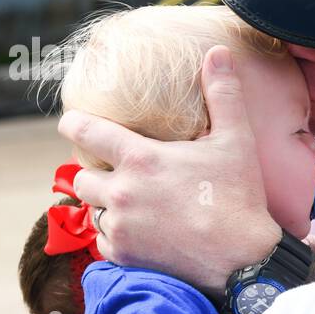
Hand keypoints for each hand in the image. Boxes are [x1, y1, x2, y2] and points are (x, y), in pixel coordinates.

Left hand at [58, 46, 280, 292]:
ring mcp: (121, 227)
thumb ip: (223, 94)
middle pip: (81, 177)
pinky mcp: (125, 256)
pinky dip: (115, 236)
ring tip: (131, 204)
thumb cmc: (239, 197)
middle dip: (94, 173)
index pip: (85, 132)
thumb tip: (218, 52)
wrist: (243, 260)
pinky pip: (102, 242)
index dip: (73, 124)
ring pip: (92, 211)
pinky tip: (139, 232)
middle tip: (114, 173)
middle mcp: (122, 192)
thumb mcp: (236, 140)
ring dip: (106, 205)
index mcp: (141, 159)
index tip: (71, 122)